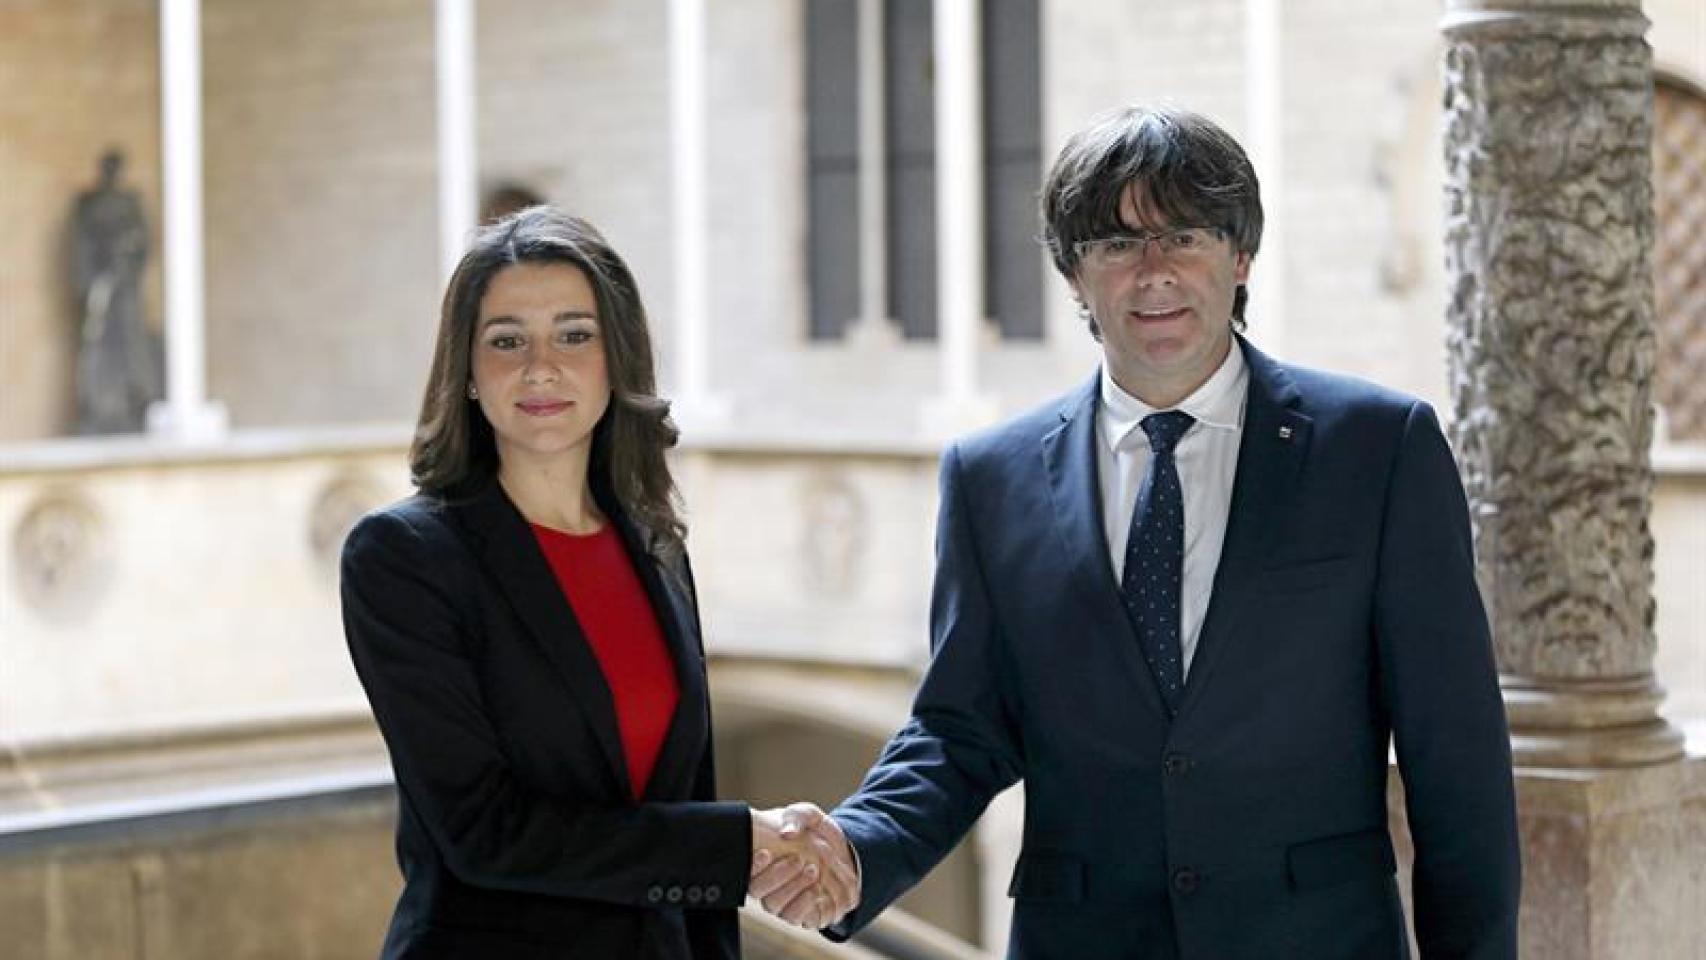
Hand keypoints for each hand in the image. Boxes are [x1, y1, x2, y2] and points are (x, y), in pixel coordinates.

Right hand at [749, 803, 859, 928]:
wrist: (839, 853)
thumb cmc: (813, 832)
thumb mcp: (807, 816)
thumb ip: (796, 818)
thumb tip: (786, 832)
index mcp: (760, 859)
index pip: (745, 867)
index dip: (753, 864)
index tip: (766, 853)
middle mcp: (764, 883)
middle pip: (756, 889)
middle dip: (776, 875)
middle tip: (799, 859)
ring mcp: (778, 900)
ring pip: (773, 904)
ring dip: (792, 888)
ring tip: (813, 870)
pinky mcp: (796, 914)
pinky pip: (792, 917)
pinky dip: (803, 904)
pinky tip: (816, 889)